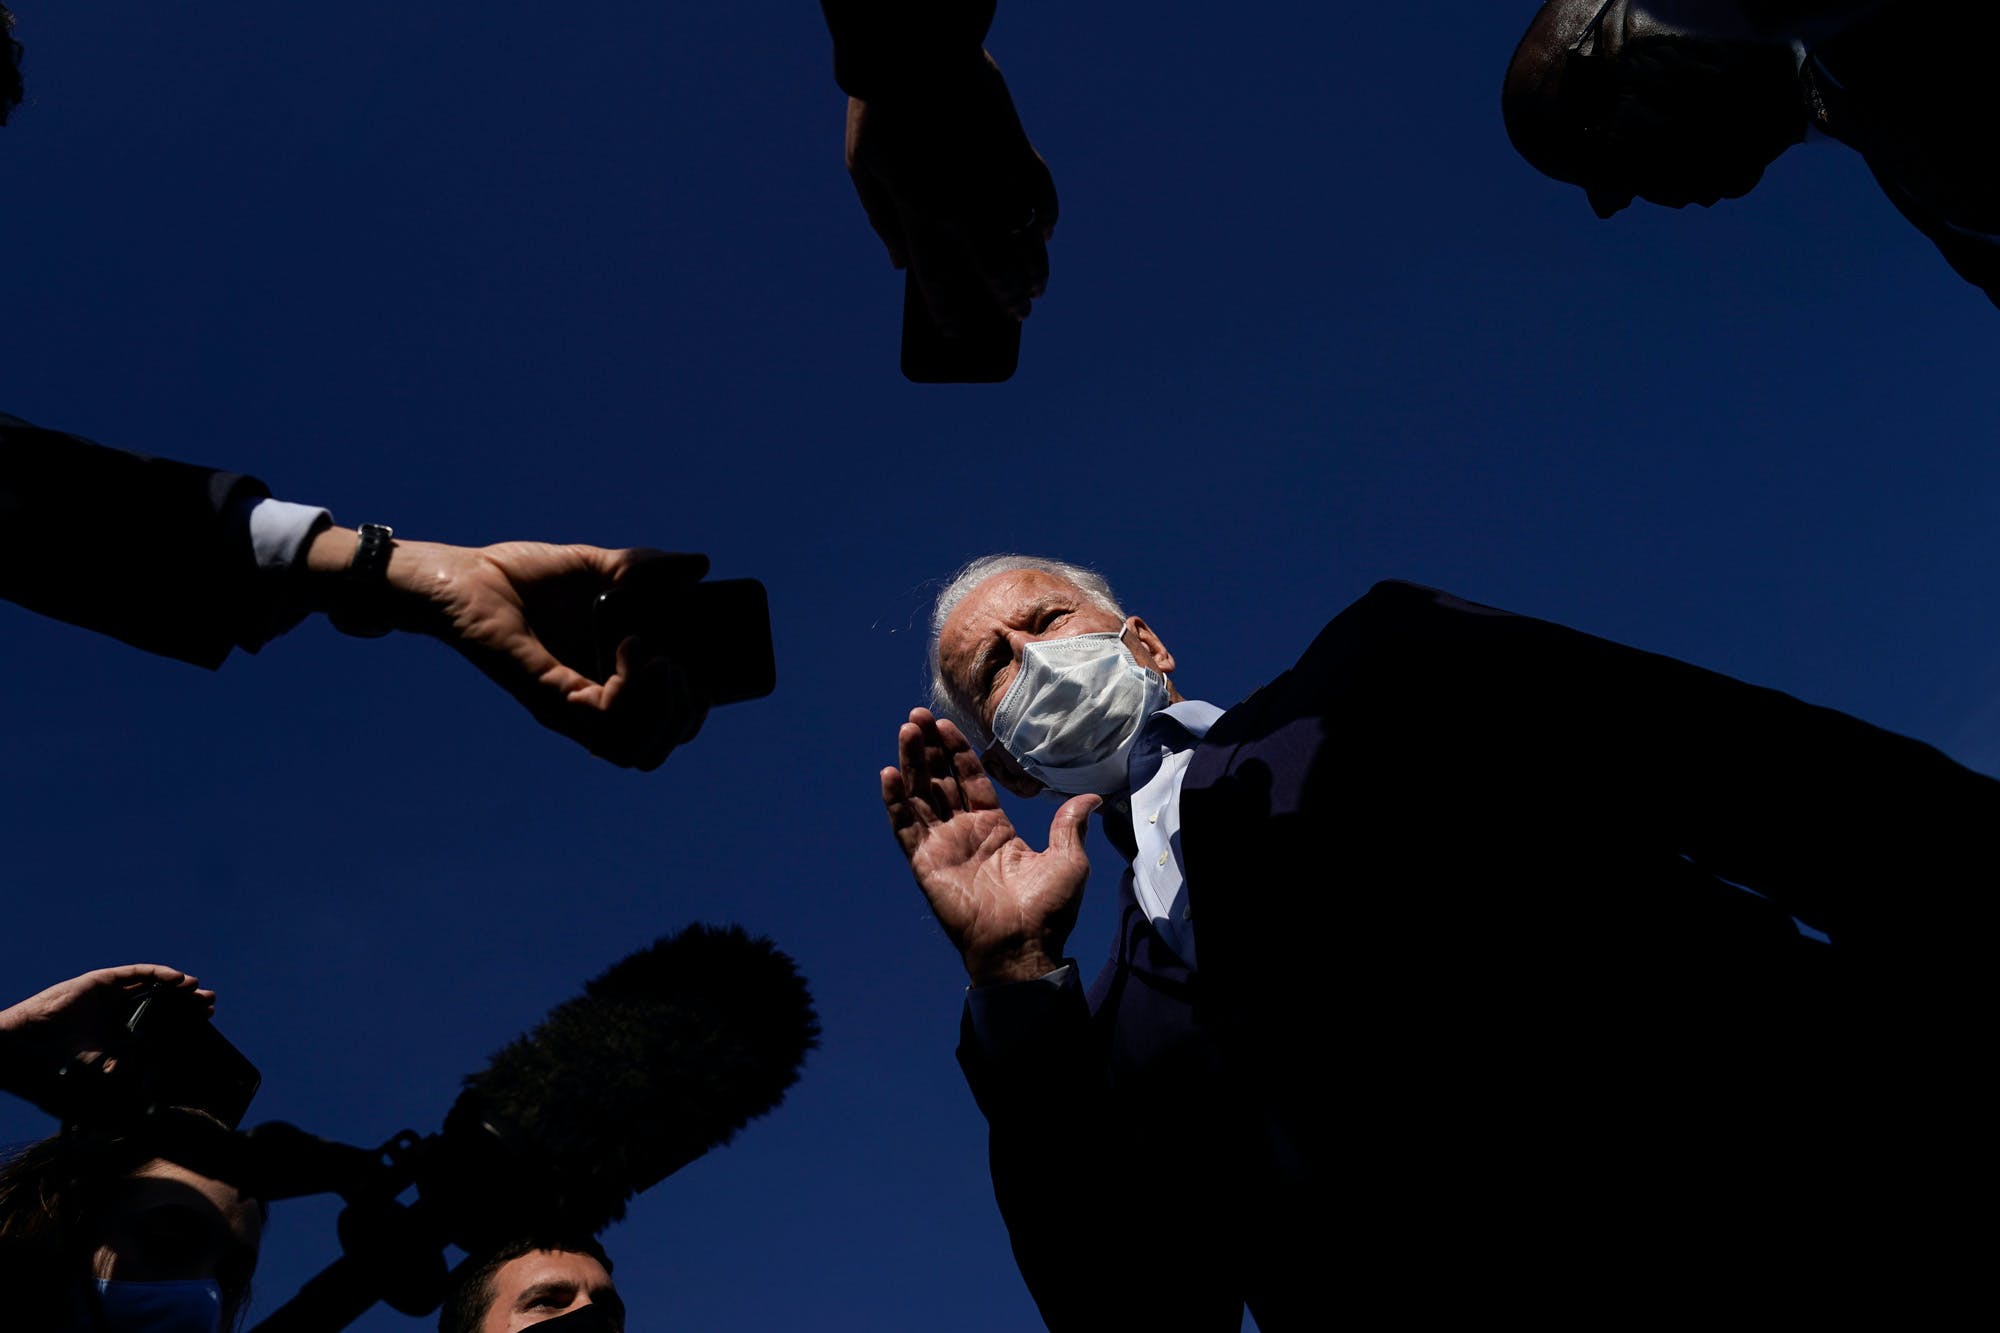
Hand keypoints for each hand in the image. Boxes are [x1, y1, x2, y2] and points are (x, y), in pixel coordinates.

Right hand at [0, 965, 213, 1113]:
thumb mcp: (104, 1068)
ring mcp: (112, 992)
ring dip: (177, 984)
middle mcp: (119, 1008)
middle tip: (209, 1003)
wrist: (33, 1040)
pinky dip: (158, 973)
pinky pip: (136, 972)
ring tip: (198, 990)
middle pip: (162, 999)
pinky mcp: (103, 980)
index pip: (161, 1018)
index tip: (207, 1019)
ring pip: (152, 983)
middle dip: (187, 1000)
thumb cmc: (63, 1057)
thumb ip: (124, 1078)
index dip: (183, 1017)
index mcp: (123, 1027)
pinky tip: (177, 980)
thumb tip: (150, 1103)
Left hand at [389, 540, 711, 770]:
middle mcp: (587, 704)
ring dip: (662, 707)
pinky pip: (604, 721)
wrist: (462, 576)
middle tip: (680, 666)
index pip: (661, 728)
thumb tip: (702, 565)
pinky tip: (631, 645)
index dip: (693, 713)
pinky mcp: (547, 697)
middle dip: (685, 713)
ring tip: (661, 660)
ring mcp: (568, 707)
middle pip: (654, 748)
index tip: (705, 674)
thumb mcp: (595, 565)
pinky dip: (631, 688)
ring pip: (634, 749)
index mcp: (605, 680)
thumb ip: (645, 568)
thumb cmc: (517, 577)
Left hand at [845, 51, 1058, 330]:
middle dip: (1008, 300)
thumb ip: (881, 222)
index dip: (948, 316)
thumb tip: (898, 267)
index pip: (936, 283)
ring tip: (1038, 287)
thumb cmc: (881, 110)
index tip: (957, 335)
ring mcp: (995, 178)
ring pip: (1026, 239)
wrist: (915, 50)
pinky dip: (1047, 217)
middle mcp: (963, 205)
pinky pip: (1041, 193)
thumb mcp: (862, 168)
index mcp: (918, 215)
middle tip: (1019, 314)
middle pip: (995, 269)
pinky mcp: (1015, 149)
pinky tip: (1045, 233)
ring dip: (1035, 268)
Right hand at [881, 708, 1098, 985]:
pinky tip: (889, 773)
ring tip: (906, 730)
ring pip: (919, 796)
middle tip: (918, 715)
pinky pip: (905, 828)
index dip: (958, 751)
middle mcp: (964, 833)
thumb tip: (1092, 798)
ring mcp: (942, 847)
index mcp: (993, 828)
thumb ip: (1070, 825)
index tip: (947, 724)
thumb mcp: (1069, 860)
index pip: (970, 779)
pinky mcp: (925, 865)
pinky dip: (895, 802)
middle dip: (929, 748)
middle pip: (940, 780)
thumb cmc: (1048, 910)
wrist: (1023, 947)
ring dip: (910, 763)